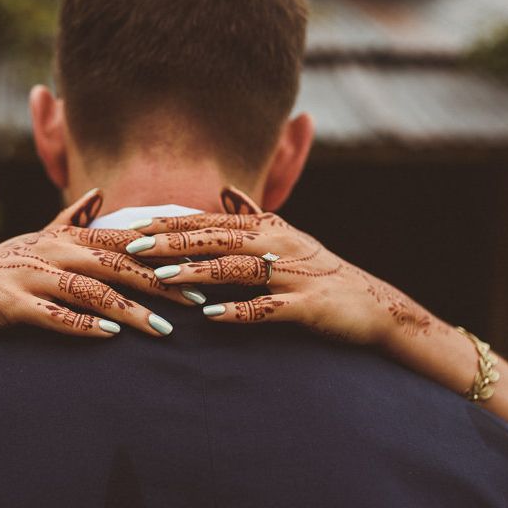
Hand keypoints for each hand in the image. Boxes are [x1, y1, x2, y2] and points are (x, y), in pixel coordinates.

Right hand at [0, 189, 190, 339]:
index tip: (200, 266)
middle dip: (160, 283)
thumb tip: (99, 194)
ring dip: (129, 310)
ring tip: (163, 330)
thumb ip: (73, 219)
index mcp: (67, 238)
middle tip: (198, 301)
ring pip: (90, 291)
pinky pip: (51, 314)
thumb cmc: (1, 265)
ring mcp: (31, 275)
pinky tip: (109, 336)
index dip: (164, 254)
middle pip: (117, 265)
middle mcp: (54, 251)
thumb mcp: (39, 238)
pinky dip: (80, 324)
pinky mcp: (10, 302)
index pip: (125, 243)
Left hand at [102, 186, 436, 346]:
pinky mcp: (307, 304)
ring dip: (198, 273)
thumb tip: (227, 191)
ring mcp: (292, 274)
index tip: (135, 225)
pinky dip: (239, 311)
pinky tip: (212, 316)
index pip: (210, 221)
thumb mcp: (288, 236)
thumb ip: (254, 214)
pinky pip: (268, 307)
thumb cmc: (320, 270)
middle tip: (135, 245)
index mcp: (267, 227)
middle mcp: (277, 243)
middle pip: (217, 239)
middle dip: (173, 242)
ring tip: (163, 276)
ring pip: (237, 269)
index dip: (172, 223)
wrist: (372, 303)